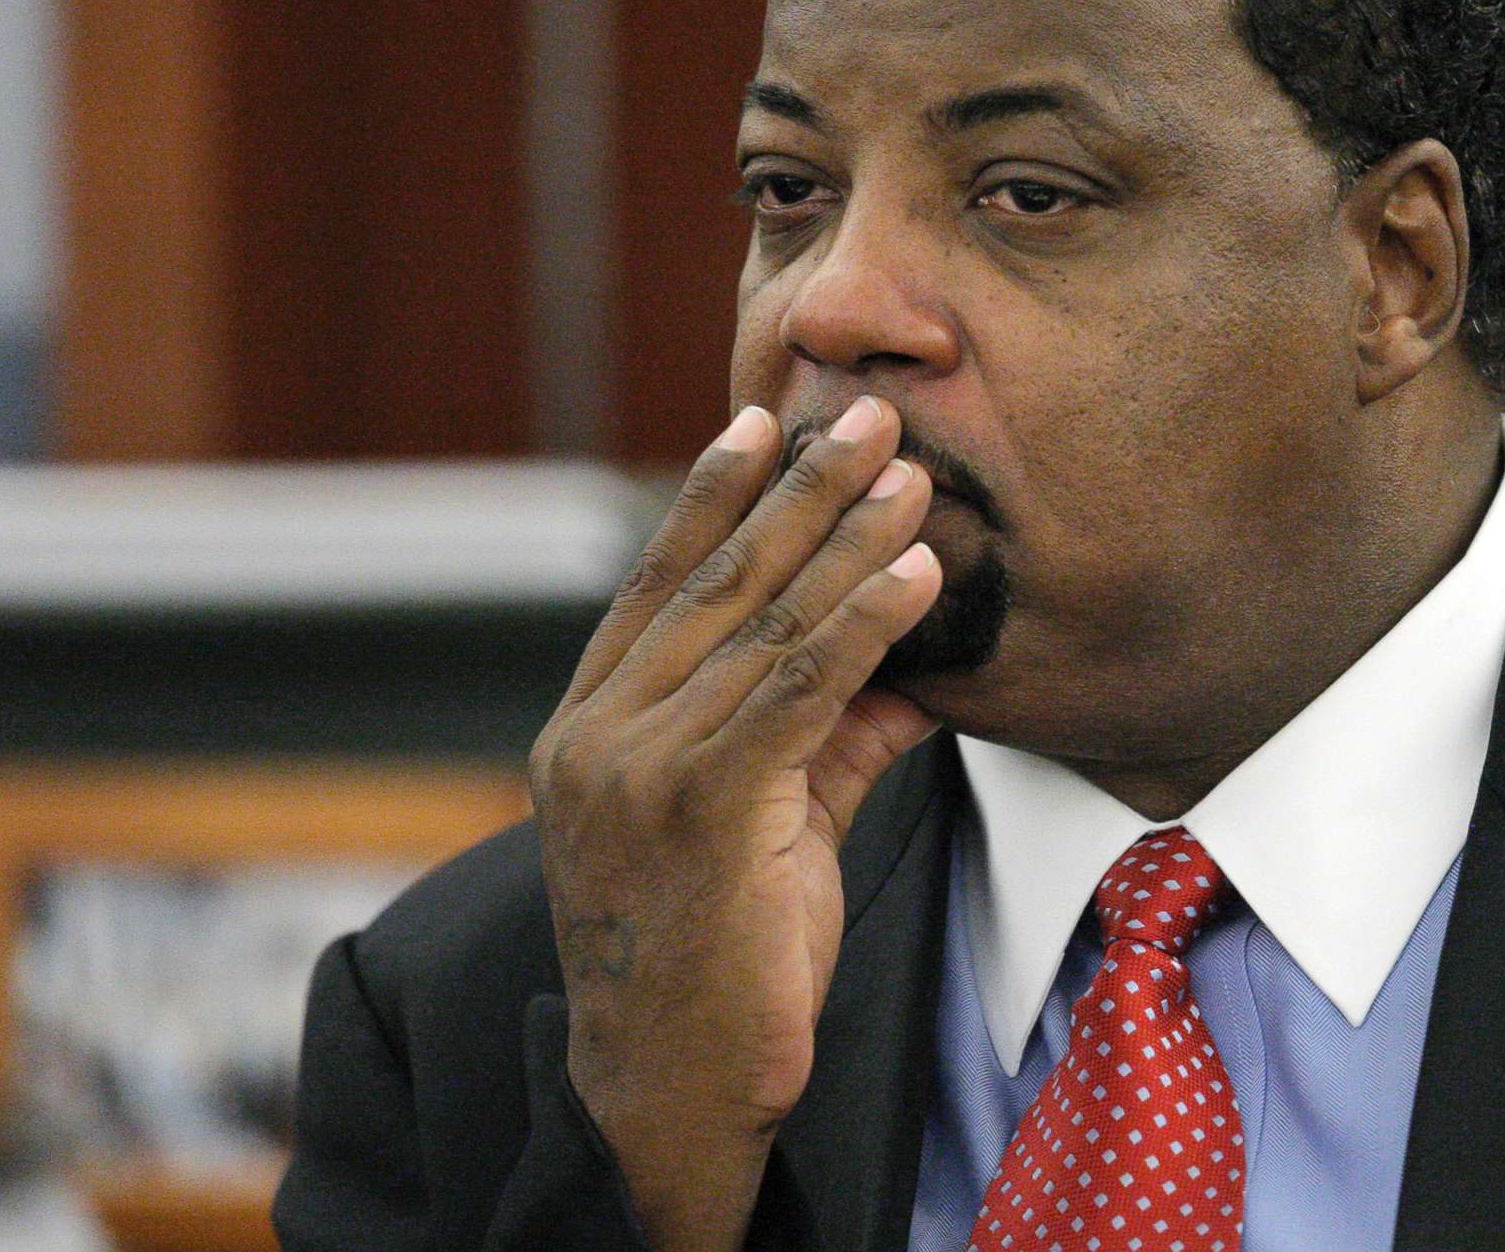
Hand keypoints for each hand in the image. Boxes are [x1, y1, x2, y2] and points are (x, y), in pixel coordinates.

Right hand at [528, 396, 943, 1251]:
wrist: (671, 1091)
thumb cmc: (718, 963)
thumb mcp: (766, 825)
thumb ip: (826, 733)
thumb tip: (910, 655)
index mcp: (590, 730)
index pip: (657, 586)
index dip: (712, 497)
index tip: (761, 420)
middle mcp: (599, 736)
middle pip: (713, 581)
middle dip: (797, 489)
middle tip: (863, 413)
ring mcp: (638, 770)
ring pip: (760, 624)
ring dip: (844, 538)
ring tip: (907, 472)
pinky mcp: (703, 808)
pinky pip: (797, 689)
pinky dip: (864, 622)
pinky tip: (914, 574)